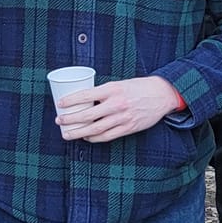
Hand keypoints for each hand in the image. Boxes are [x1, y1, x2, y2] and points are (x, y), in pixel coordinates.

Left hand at [55, 77, 181, 142]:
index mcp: (112, 89)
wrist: (161, 94)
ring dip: (78, 132)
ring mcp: (123, 117)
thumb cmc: (138, 87)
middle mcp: (116, 104)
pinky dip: (94, 138)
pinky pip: (107, 136)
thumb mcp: (120, 84)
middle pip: (87, 115)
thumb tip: (85, 100)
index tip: (60, 104)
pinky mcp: (129, 128)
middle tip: (59, 121)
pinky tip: (86, 137)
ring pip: (95, 128)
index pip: (86, 95)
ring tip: (67, 134)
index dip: (71, 100)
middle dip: (70, 119)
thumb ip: (104, 92)